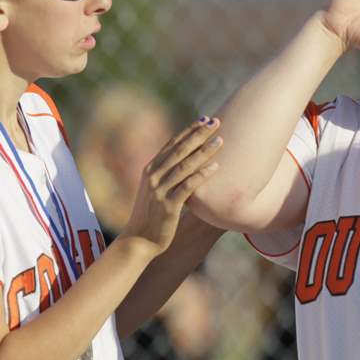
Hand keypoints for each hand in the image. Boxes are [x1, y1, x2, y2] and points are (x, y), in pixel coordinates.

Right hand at [123, 117, 220, 254]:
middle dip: (198, 134)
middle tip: (216, 122)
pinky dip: (201, 176)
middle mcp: (153, 176)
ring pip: (184, 166)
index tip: (205, 119)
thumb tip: (186, 162)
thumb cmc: (152, 215)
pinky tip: (216, 167)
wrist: (139, 240)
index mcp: (150, 169)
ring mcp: (159, 190)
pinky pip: (187, 187)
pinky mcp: (168, 206)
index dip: (189, 130)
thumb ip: (167, 175)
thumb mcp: (156, 190)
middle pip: (179, 150)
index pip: (172, 144)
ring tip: (220, 141)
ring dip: (203, 152)